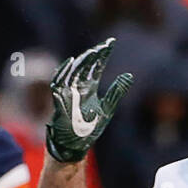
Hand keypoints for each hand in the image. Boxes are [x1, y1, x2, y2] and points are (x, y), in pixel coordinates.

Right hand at [46, 39, 132, 163]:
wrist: (76, 145)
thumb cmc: (90, 127)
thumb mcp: (108, 108)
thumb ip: (117, 92)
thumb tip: (129, 76)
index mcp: (90, 87)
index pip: (96, 66)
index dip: (103, 54)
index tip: (111, 43)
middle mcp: (79, 86)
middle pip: (86, 65)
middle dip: (94, 55)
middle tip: (104, 46)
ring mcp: (69, 91)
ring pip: (74, 70)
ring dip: (82, 60)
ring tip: (93, 52)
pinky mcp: (59, 99)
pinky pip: (58, 82)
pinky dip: (62, 72)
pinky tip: (70, 63)